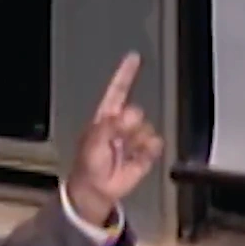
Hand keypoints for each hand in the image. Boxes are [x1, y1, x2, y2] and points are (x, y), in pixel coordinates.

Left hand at [64, 52, 164, 225]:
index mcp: (106, 117)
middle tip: (117, 139)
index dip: (126, 74)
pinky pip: (155, 144)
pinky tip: (136, 158)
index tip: (134, 56)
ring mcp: (135, 138)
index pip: (117, 90)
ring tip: (122, 153)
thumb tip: (126, 114)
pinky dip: (148, 151)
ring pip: (147, 129)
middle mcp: (122, 124)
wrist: (97, 189)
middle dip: (129, 124)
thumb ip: (108, 126)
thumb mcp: (92, 142)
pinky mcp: (145, 152)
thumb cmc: (89, 164)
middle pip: (136, 112)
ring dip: (136, 141)